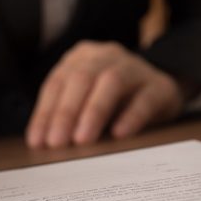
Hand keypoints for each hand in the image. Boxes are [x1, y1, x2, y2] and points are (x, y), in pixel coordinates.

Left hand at [26, 41, 183, 147]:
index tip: (38, 141)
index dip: (46, 112)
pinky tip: (119, 134)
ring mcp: (137, 67)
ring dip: (94, 112)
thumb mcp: (87, 101)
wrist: (162, 93)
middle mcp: (108, 56)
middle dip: (66, 112)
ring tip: (83, 140)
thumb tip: (44, 143)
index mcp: (83, 57)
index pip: (58, 82)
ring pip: (111, 82)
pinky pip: (145, 99)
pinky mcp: (161, 86)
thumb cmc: (116, 101)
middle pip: (82, 78)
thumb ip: (68, 116)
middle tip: (57, 142)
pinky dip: (131, 116)